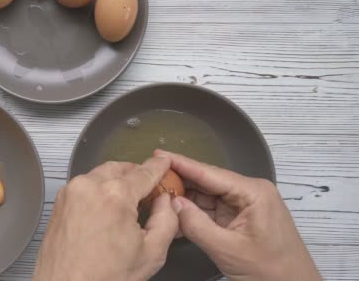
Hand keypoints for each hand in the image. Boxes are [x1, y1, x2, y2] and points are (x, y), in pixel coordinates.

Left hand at [33, 157, 178, 280]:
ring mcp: (71, 192)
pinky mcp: (60, 202)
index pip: (145, 172)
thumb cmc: (101, 277)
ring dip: (116, 182)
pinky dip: (98, 191)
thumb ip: (167, 220)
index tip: (164, 164)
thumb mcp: (151, 253)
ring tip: (127, 205)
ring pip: (100, 175)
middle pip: (121, 168)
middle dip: (136, 175)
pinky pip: (84, 186)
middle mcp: (89, 186)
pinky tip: (106, 211)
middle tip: (148, 190)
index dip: (159, 167)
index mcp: (115, 195)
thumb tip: (167, 202)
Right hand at [155, 150, 320, 280]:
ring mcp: (244, 206)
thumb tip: (172, 204)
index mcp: (253, 192)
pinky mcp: (239, 219)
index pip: (209, 172)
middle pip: (206, 182)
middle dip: (179, 181)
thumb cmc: (272, 272)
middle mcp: (249, 193)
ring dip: (184, 200)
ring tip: (156, 196)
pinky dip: (193, 215)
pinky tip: (173, 216)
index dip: (182, 163)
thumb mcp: (228, 249)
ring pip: (206, 197)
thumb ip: (196, 225)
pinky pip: (211, 211)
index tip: (159, 153)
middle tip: (151, 177)